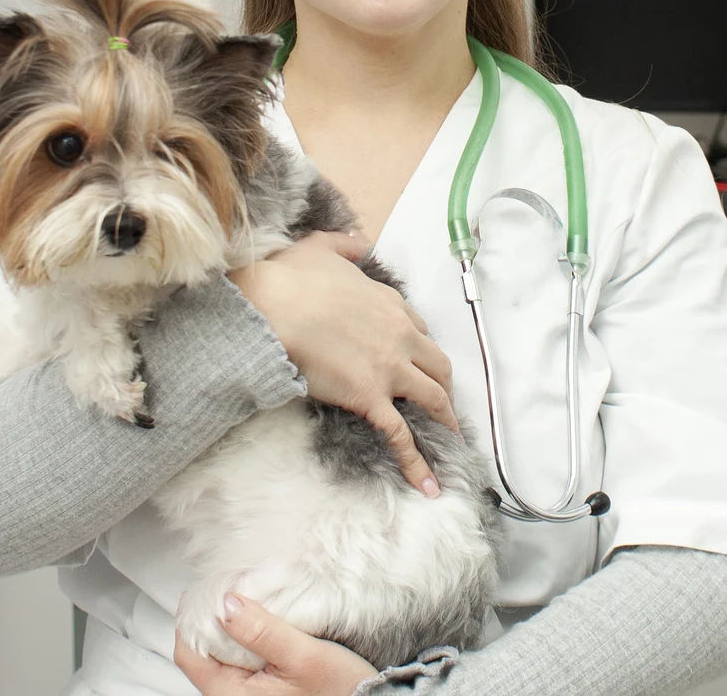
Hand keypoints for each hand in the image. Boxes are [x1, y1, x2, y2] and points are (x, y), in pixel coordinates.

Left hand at [173, 594, 378, 694]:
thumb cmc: (337, 689)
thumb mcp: (302, 655)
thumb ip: (261, 630)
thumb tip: (225, 602)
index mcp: (231, 695)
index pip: (188, 651)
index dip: (196, 615)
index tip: (218, 588)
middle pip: (200, 649)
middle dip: (214, 615)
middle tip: (238, 587)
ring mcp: (243, 692)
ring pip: (218, 651)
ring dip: (231, 624)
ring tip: (254, 602)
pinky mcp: (256, 687)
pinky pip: (236, 657)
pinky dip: (245, 635)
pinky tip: (264, 621)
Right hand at [228, 232, 457, 494]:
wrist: (274, 305)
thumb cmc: (291, 278)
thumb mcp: (320, 247)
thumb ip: (344, 245)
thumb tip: (359, 242)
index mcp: (389, 303)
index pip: (418, 328)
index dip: (420, 346)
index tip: (418, 359)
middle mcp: (400, 335)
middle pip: (437, 363)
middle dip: (443, 383)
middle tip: (443, 401)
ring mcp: (389, 368)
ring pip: (433, 397)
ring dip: (445, 419)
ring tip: (452, 439)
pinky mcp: (371, 398)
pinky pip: (401, 435)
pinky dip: (417, 462)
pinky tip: (428, 484)